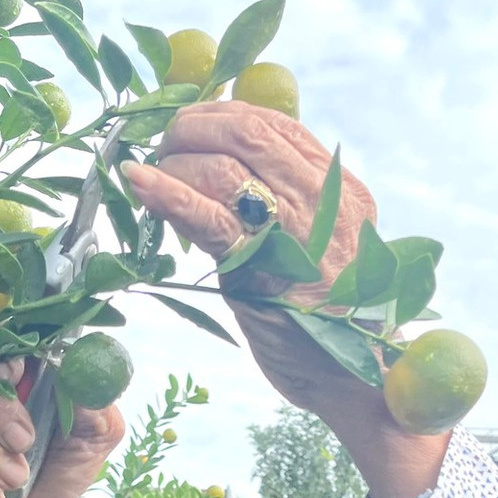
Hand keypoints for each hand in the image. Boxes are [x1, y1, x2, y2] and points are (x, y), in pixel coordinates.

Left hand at [121, 102, 445, 497]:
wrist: (359, 383)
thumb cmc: (332, 319)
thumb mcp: (321, 247)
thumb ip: (291, 206)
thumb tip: (234, 167)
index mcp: (342, 190)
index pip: (277, 124)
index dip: (223, 114)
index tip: (190, 127)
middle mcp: (327, 201)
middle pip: (248, 131)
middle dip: (193, 127)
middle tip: (162, 146)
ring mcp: (297, 233)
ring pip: (226, 164)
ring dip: (175, 161)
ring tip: (151, 175)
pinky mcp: (264, 269)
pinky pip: (210, 217)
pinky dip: (167, 193)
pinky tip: (138, 181)